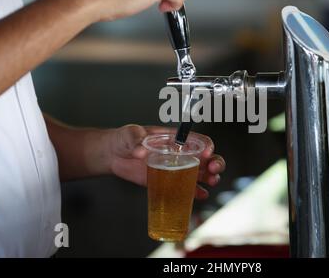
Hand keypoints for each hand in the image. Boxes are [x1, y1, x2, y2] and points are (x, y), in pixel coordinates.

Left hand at [105, 125, 225, 198]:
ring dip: (210, 177)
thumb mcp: (129, 134)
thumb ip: (135, 139)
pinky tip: (201, 195)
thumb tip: (141, 151)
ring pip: (201, 173)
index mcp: (174, 139)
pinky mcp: (169, 182)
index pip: (197, 140)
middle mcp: (180, 153)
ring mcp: (176, 168)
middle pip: (206, 157)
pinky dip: (196, 192)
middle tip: (213, 169)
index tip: (206, 152)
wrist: (113, 155)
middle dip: (215, 162)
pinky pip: (187, 188)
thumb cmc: (124, 139)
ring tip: (211, 182)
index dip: (206, 145)